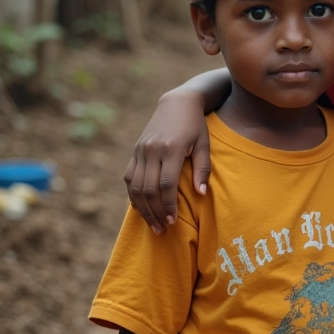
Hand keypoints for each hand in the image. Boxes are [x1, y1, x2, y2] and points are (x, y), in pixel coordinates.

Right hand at [124, 88, 209, 233]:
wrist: (177, 103)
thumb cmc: (195, 125)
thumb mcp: (204, 144)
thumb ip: (202, 169)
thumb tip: (201, 194)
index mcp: (171, 148)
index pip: (166, 184)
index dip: (168, 205)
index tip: (173, 221)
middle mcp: (152, 150)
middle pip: (148, 189)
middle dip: (155, 212)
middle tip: (163, 229)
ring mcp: (140, 150)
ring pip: (135, 186)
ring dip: (143, 209)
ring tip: (153, 225)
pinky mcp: (135, 151)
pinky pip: (129, 178)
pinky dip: (133, 196)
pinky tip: (141, 208)